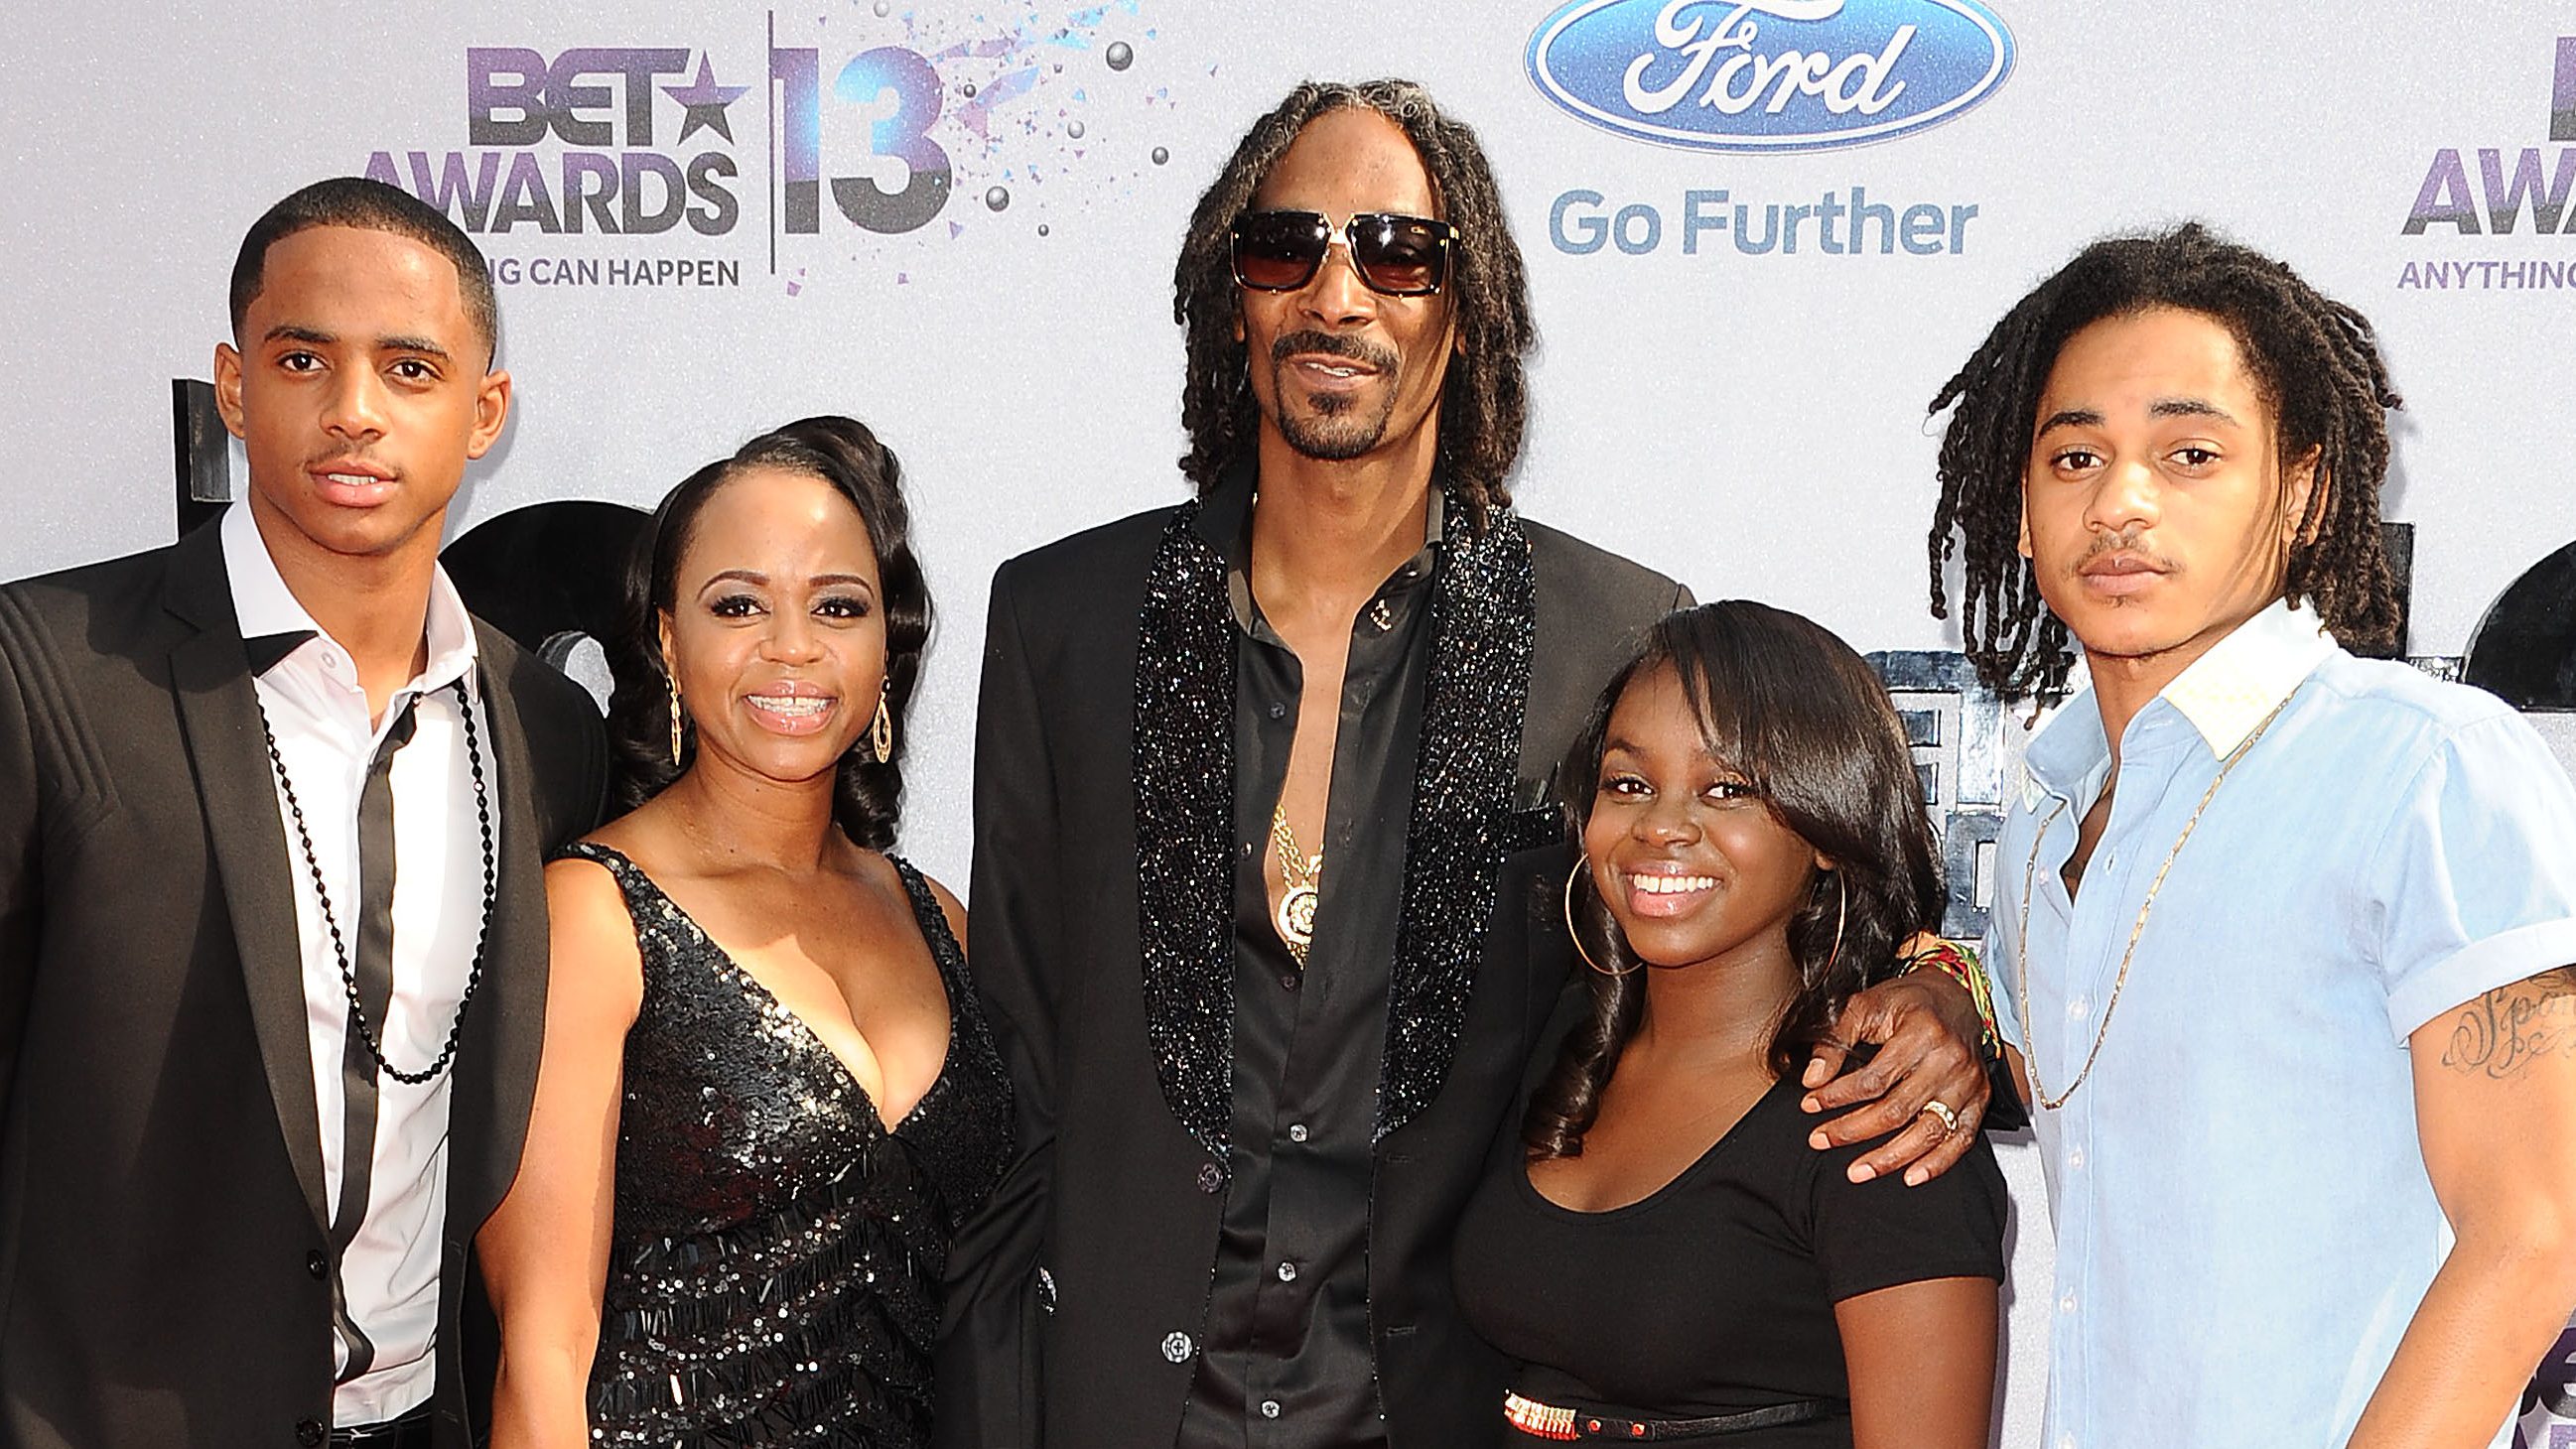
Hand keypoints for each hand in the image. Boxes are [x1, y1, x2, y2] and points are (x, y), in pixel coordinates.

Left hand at [1801, 970, 1989, 1186]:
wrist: (1955, 995)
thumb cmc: (1908, 1001)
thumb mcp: (1865, 1005)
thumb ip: (1836, 1040)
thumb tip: (1813, 1078)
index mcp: (1922, 1033)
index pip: (1874, 1078)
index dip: (1839, 1096)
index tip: (1810, 1105)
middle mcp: (1950, 1060)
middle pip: (1898, 1109)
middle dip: (1854, 1131)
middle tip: (1821, 1140)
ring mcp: (1968, 1083)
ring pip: (1929, 1131)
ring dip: (1890, 1157)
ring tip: (1858, 1171)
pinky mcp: (1980, 1099)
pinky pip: (1961, 1139)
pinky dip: (1938, 1163)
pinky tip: (1911, 1175)